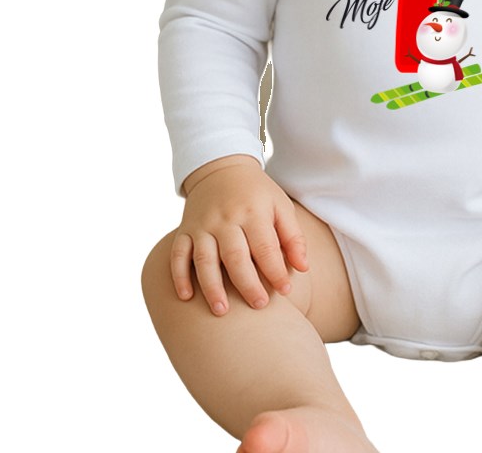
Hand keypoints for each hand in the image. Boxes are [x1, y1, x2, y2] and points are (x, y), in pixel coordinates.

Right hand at [170, 155, 308, 315]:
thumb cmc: (257, 194)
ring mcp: (202, 225)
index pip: (265, 247)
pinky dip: (179, 276)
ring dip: (211, 286)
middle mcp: (225, 219)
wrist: (221, 168)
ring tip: (222, 312)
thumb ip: (292, 236)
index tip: (286, 291)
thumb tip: (303, 268)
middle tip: (259, 306)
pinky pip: (178, 254)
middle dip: (247, 284)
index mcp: (253, 212)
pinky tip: (187, 297)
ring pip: (204, 259)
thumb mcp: (280, 206)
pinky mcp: (185, 230)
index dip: (276, 271)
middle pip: (235, 256)